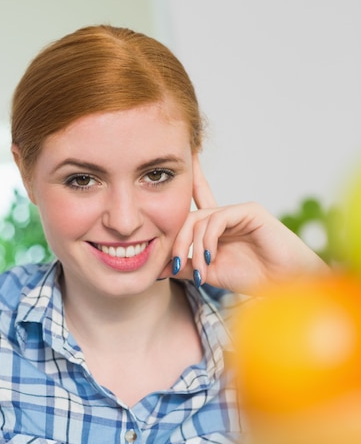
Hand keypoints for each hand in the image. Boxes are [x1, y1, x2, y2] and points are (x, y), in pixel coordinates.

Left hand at [160, 155, 328, 293]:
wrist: (284, 284)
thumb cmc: (253, 278)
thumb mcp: (210, 274)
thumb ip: (187, 266)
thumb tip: (159, 267)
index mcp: (218, 227)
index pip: (198, 200)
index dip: (190, 179)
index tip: (181, 158)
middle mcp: (227, 215)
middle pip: (189, 217)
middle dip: (178, 242)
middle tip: (176, 266)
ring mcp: (238, 211)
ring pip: (200, 220)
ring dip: (194, 248)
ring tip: (200, 272)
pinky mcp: (250, 211)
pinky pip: (217, 218)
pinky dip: (208, 239)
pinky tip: (211, 255)